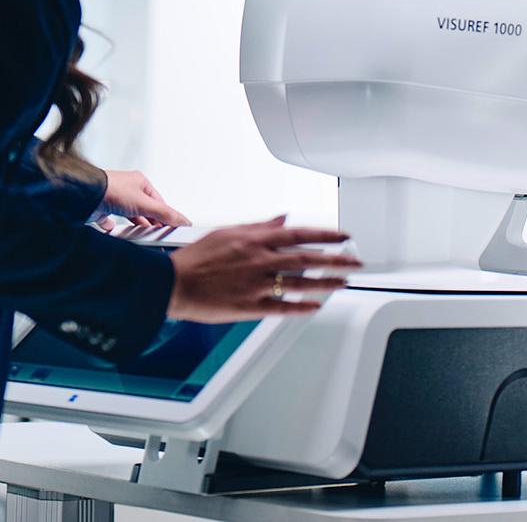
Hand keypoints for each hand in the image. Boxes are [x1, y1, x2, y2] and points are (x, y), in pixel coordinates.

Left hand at [96, 170, 191, 230]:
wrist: (82, 194)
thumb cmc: (112, 190)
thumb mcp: (144, 203)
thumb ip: (164, 213)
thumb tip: (182, 220)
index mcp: (140, 182)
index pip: (158, 201)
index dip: (165, 215)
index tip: (171, 228)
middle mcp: (127, 189)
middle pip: (144, 209)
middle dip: (150, 222)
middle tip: (158, 234)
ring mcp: (113, 199)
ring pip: (128, 215)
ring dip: (135, 225)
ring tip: (142, 235)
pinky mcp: (100, 209)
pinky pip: (109, 220)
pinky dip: (113, 227)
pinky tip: (115, 232)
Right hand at [167, 216, 361, 321]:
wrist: (171, 284)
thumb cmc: (196, 258)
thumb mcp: (229, 231)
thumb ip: (261, 226)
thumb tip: (283, 219)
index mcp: (255, 240)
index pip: (300, 234)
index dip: (326, 235)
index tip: (344, 236)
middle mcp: (260, 260)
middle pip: (307, 258)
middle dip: (336, 259)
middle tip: (355, 261)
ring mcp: (256, 284)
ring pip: (300, 282)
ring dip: (326, 282)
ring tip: (344, 282)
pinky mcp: (248, 307)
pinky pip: (281, 307)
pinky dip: (300, 307)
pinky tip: (316, 306)